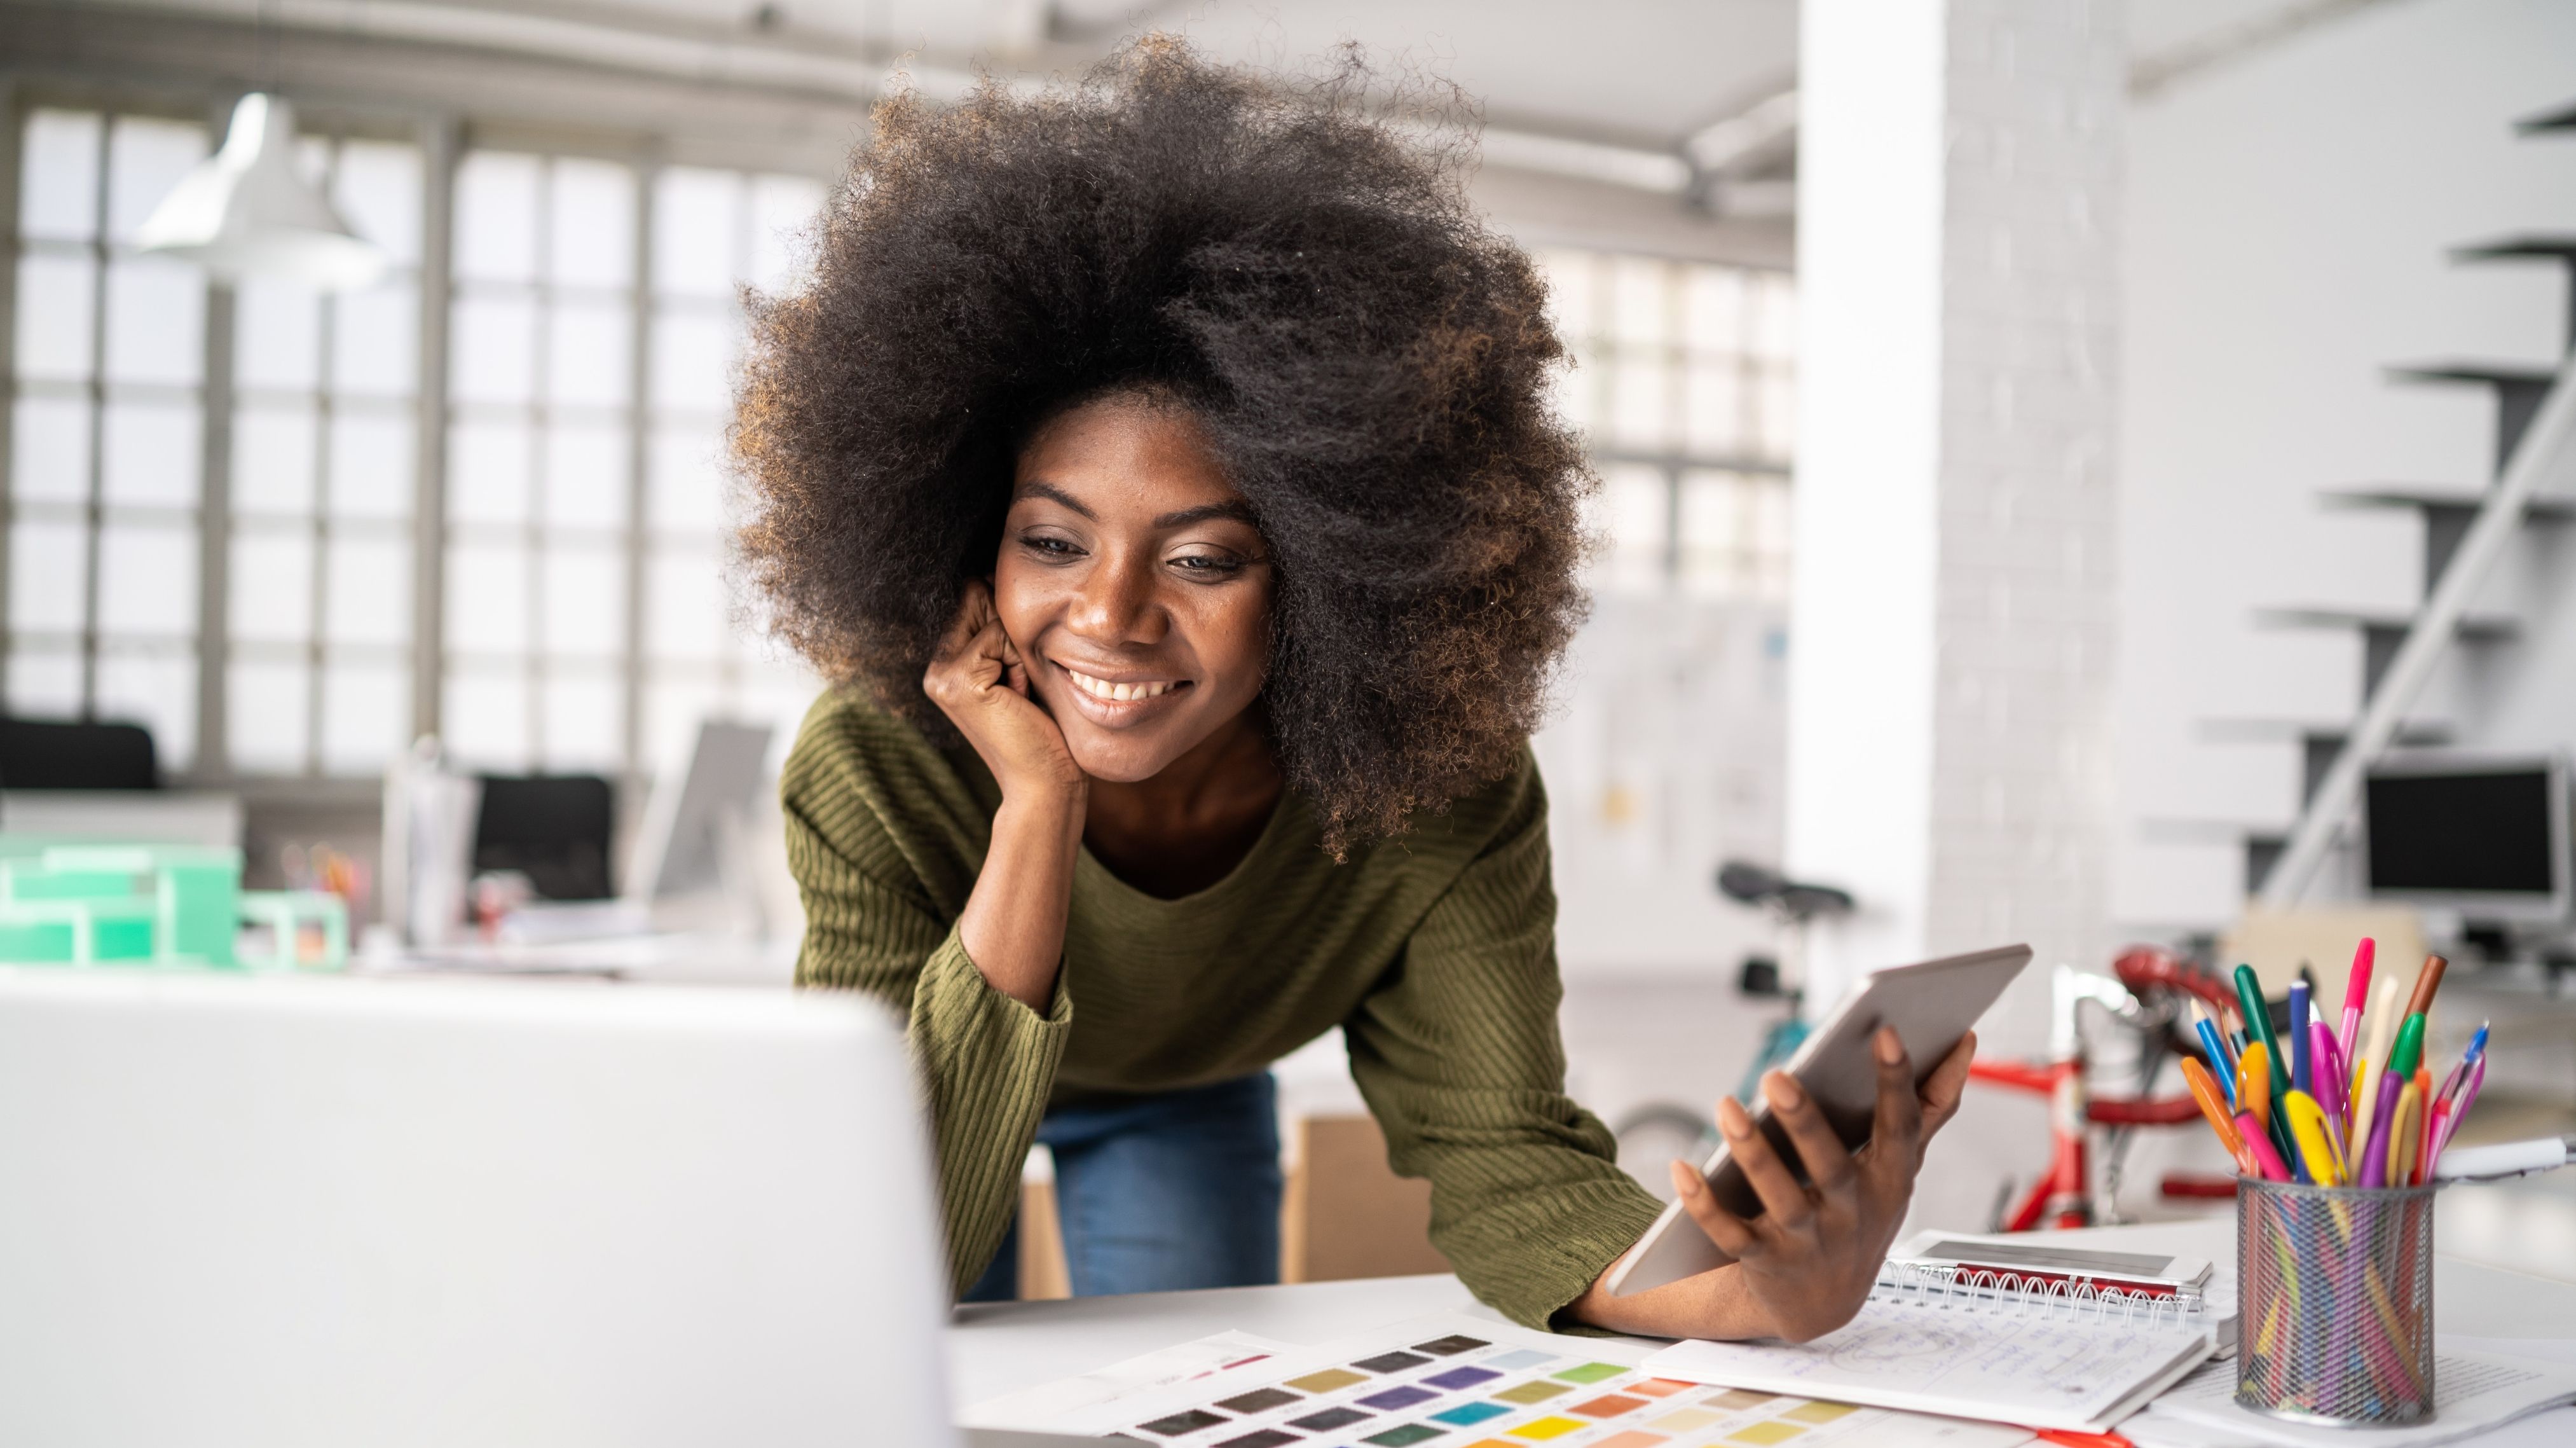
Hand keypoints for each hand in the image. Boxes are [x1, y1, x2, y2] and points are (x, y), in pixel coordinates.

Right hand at [923, 582, 1084, 804]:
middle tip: (1019, 687)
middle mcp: (935, 669)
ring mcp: (940, 676)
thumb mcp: (1020, 670)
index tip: (1018, 673)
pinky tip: (1018, 699)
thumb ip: (1002, 630)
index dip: (1009, 622)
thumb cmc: (1044, 729)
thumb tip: (990, 577)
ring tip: (1019, 695)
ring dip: (1019, 652)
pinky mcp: (957, 680)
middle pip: (980, 600)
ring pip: (994, 618)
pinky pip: (999, 637)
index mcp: (945, 665)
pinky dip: (1020, 663)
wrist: (1045, 782)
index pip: (975, 599)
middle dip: (1013, 634)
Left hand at [1664, 1027, 1976, 1341]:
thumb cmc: (1863, 1212)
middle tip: (1776, 1074)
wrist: (1823, 1304)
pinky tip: (1680, 1167)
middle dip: (1805, 1122)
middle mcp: (1851, 1213)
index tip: (1885, 1030)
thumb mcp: (1902, 1166)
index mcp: (1889, 1181)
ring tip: (1727, 1106)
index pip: (1899, 1127)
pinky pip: (1729, 1233)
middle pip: (1830, 1166)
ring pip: (1779, 1199)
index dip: (1896, 1081)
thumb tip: (1966, 1041)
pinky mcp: (1762, 1260)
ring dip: (1753, 1153)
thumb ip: (1932, 1106)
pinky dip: (1702, 1203)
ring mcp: (1807, 1241)